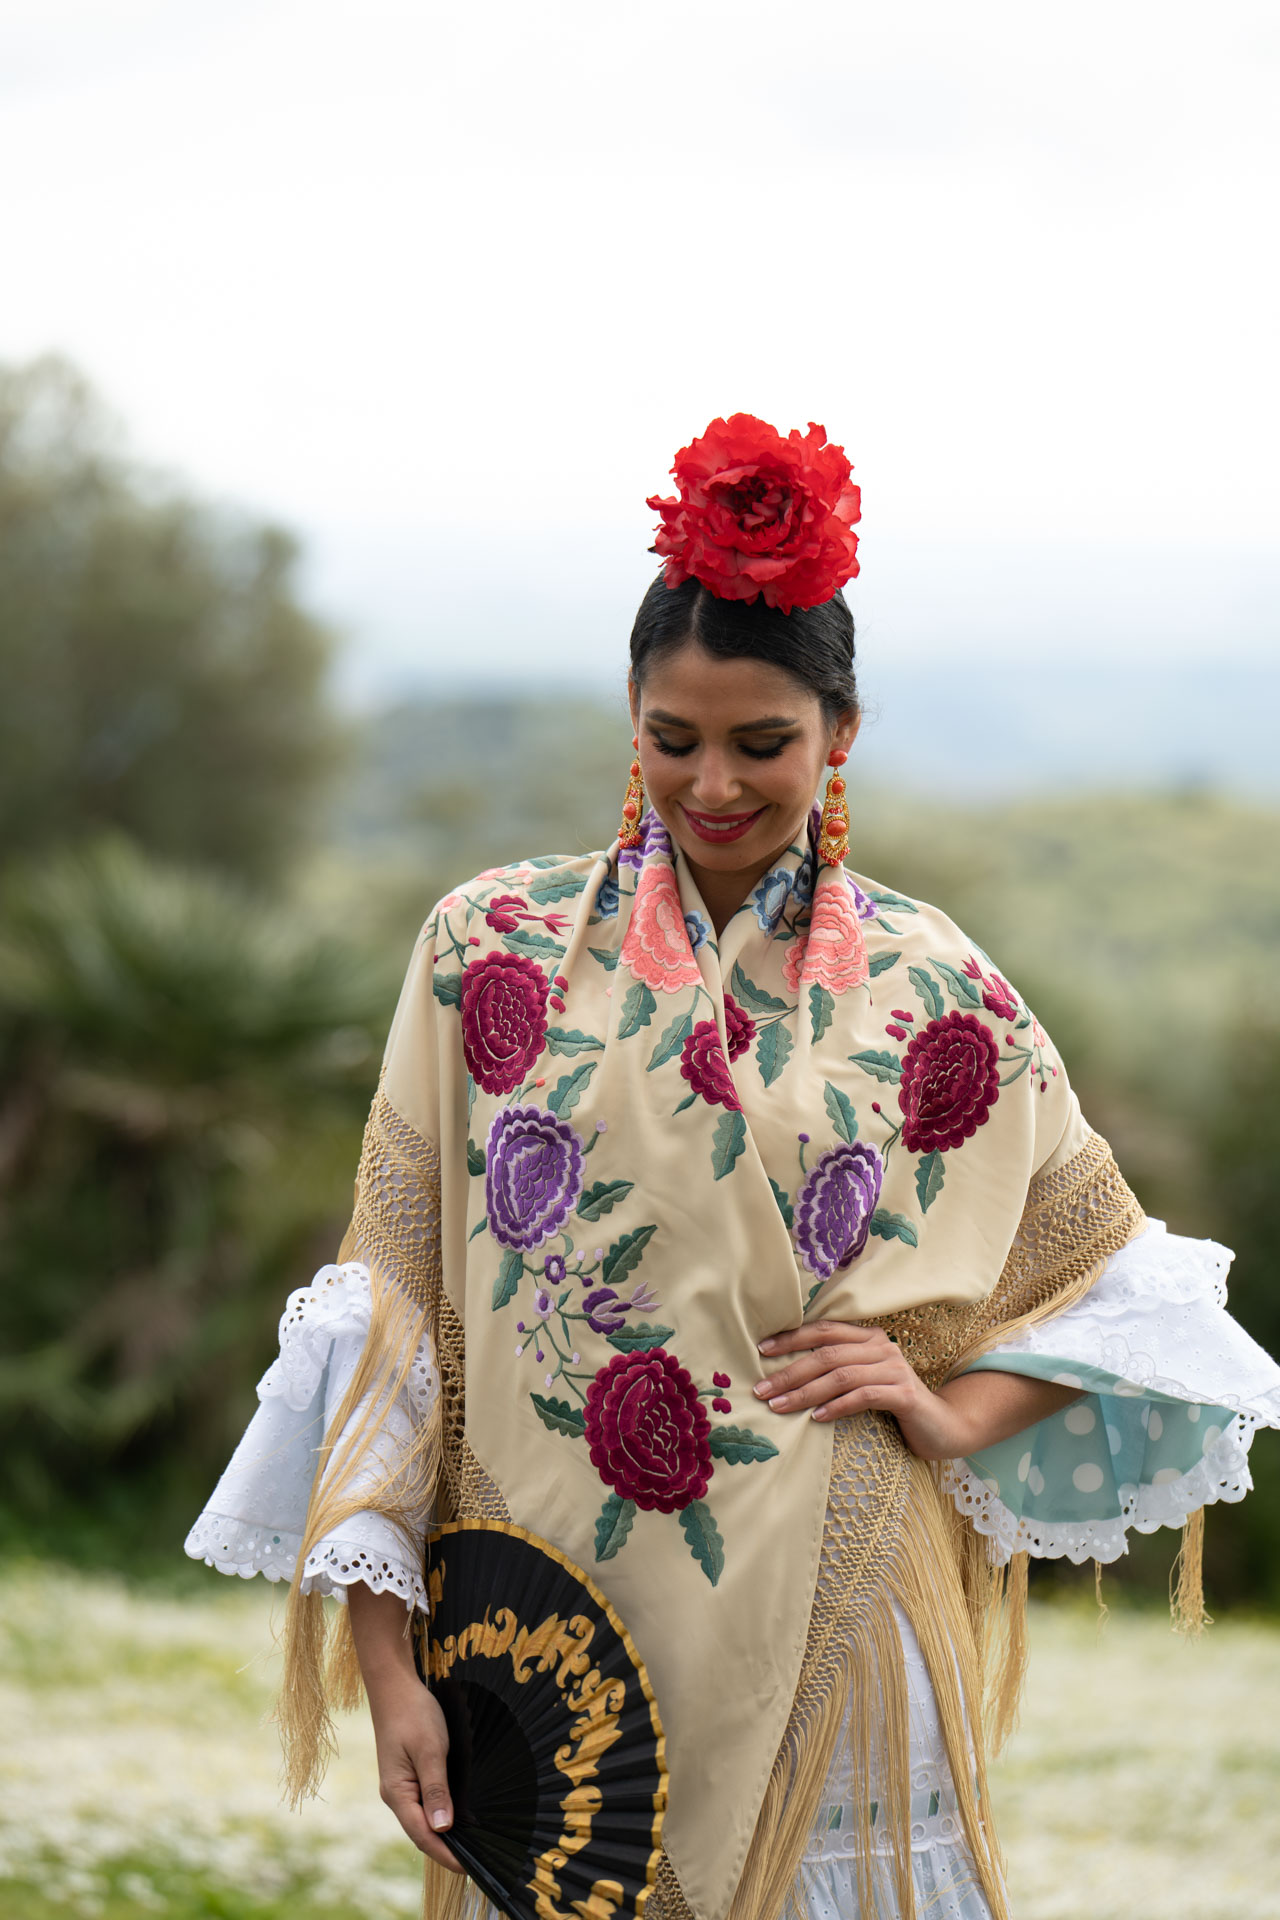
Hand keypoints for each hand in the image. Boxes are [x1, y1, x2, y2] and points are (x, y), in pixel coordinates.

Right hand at [346, 1582, 461, 1872]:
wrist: (394, 1684)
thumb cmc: (413, 1714)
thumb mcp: (430, 1750)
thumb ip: (436, 1789)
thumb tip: (443, 1829)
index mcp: (397, 1793)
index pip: (423, 1835)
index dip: (446, 1854)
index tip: (469, 1867)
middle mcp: (396, 1794)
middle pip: (422, 1831)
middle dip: (446, 1848)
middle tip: (476, 1859)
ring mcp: (401, 1784)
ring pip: (423, 1818)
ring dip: (444, 1832)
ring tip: (471, 1843)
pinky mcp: (408, 1774)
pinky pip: (424, 1803)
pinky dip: (440, 1813)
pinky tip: (457, 1814)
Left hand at [755, 1320, 1085, 1459]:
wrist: (943, 1427)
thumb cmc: (893, 1405)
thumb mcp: (862, 1383)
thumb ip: (835, 1373)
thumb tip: (783, 1377)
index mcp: (868, 1338)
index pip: (823, 1330)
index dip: (790, 1338)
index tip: (760, 1350)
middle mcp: (881, 1347)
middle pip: (826, 1353)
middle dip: (789, 1371)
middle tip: (761, 1389)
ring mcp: (895, 1369)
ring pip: (840, 1375)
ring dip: (805, 1392)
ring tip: (779, 1406)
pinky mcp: (905, 1394)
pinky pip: (864, 1396)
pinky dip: (837, 1406)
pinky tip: (817, 1418)